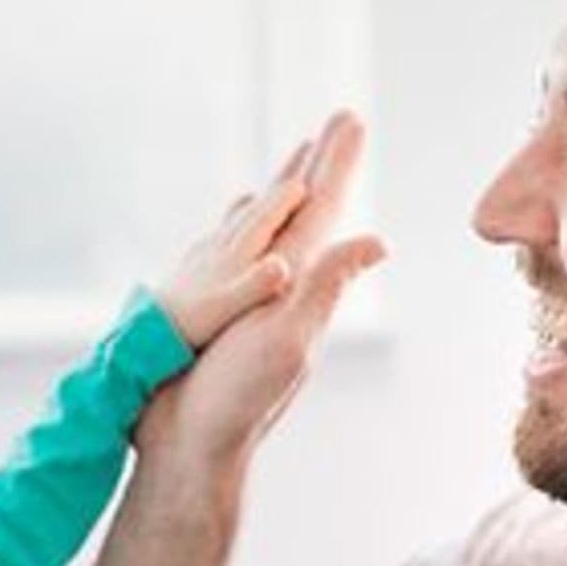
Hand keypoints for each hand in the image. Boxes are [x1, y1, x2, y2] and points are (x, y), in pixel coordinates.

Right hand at [141, 111, 386, 463]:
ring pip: (270, 233)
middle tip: (338, 121)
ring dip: (285, 193)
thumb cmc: (234, 401)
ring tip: (296, 161)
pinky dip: (243, 230)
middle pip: (304, 213)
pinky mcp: (219, 317)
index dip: (337, 164)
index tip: (351, 118)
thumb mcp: (287, 341)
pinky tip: (242, 224)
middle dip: (320, 165)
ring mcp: (249, 304)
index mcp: (297, 287)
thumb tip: (377, 241)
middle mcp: (279, 290)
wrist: (189, 447)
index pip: (325, 212)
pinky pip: (234, 257)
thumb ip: (325, 288)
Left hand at [152, 164, 310, 348]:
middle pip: (251, 211)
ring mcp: (202, 255)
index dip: (284, 202)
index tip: (304, 185)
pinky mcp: (189, 268)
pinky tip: (221, 234)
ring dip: (249, 208)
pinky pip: (214, 240)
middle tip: (285, 170)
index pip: (264, 220)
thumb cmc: (192, 323)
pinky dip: (224, 232)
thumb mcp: (229, 307)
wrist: (146, 333)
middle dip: (273, 191)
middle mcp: (218, 248)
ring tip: (257, 196)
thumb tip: (283, 266)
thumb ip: (256, 285)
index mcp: (233, 256)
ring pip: (231, 223)